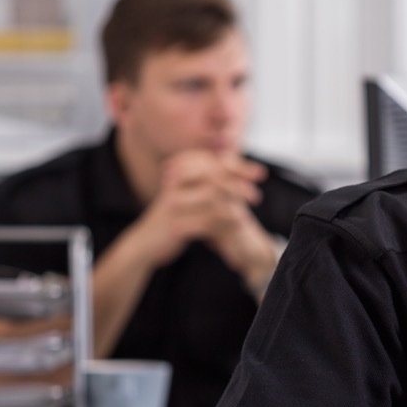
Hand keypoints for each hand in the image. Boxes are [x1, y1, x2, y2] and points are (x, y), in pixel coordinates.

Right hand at [128, 150, 266, 267]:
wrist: (145, 244)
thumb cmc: (172, 218)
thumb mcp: (188, 196)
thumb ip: (207, 182)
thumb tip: (232, 163)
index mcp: (179, 172)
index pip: (213, 161)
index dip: (238, 166)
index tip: (260, 173)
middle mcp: (175, 183)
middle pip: (214, 173)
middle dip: (241, 180)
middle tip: (258, 192)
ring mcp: (174, 203)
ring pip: (211, 193)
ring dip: (237, 197)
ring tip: (254, 203)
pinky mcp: (176, 224)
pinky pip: (206, 219)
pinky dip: (227, 219)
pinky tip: (242, 221)